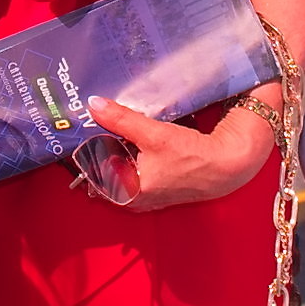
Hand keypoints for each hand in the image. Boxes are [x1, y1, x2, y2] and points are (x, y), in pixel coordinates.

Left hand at [80, 94, 275, 211]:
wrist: (225, 166)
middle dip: (99, 149)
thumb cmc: (190, 156)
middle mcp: (133, 201)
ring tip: (111, 128)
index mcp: (127, 193)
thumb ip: (121, 119)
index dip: (85, 148)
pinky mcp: (156, 191)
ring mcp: (145, 198)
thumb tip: (94, 105)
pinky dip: (128, 159)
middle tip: (93, 123)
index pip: (90, 171)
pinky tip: (131, 141)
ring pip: (118, 173)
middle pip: (103, 172)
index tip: (79, 127)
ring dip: (114, 153)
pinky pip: (132, 174)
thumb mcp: (153, 134)